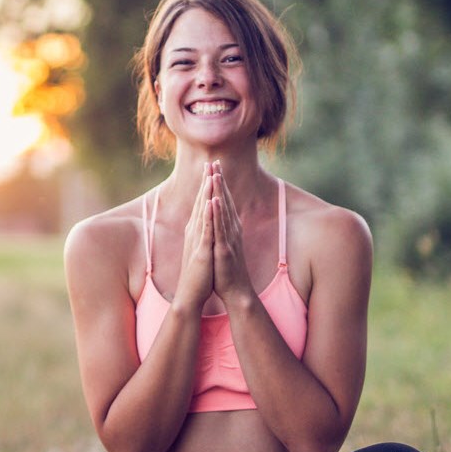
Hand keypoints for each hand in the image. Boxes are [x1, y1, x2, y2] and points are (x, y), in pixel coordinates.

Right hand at [170, 174, 214, 314]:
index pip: (202, 203)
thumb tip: (205, 223)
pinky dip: (208, 215)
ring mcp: (197, 240)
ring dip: (207, 193)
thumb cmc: (198, 273)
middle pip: (201, 202)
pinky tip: (211, 202)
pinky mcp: (201, 251)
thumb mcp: (201, 248)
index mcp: (196, 230)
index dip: (207, 185)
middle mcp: (194, 231)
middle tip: (211, 162)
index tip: (212, 168)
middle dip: (207, 182)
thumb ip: (203, 234)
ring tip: (211, 175)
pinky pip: (206, 230)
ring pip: (202, 212)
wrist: (191, 294)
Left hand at [208, 162, 255, 305]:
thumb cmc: (228, 269)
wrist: (236, 290)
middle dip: (219, 181)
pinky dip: (217, 214)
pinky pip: (220, 229)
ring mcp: (229, 238)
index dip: (220, 183)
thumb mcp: (225, 244)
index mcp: (230, 228)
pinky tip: (215, 201)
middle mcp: (232, 229)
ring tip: (215, 174)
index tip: (214, 166)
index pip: (224, 201)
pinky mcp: (224, 249)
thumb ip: (224, 229)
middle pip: (226, 200)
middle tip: (214, 161)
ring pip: (224, 211)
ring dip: (220, 192)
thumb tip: (222, 218)